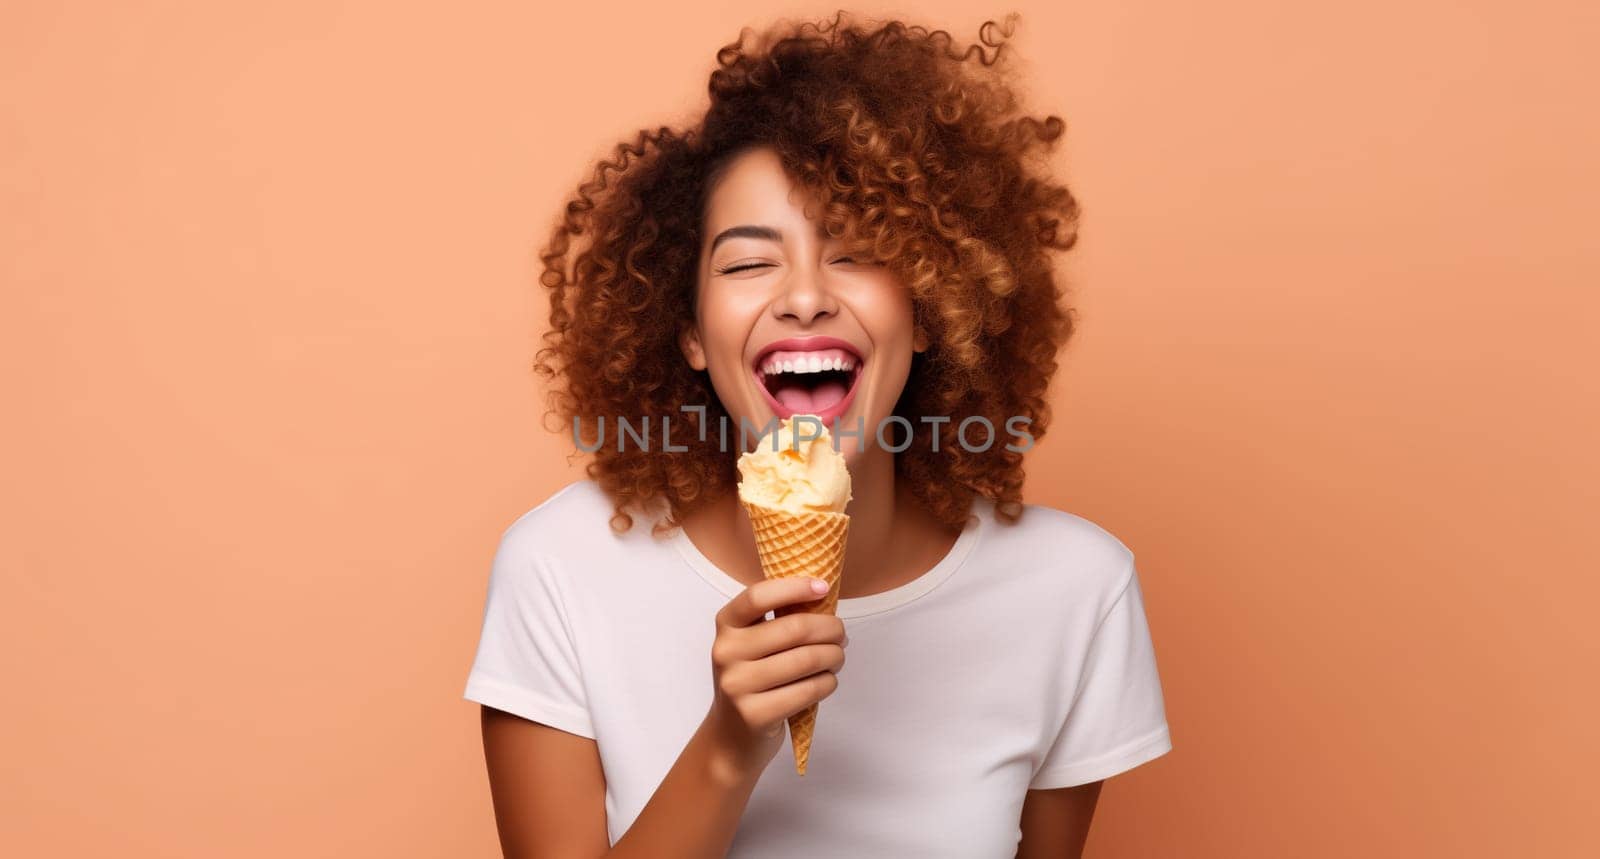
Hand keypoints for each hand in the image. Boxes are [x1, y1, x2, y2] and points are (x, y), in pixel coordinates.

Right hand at [703, 576, 848, 777]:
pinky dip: (828, 683)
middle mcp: (726, 652)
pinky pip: (808, 690)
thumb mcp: (751, 645)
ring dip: (834, 656)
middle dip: (830, 629)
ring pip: (806, 660)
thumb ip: (777, 621)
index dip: (794, 587)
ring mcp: (737, 685)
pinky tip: (827, 681)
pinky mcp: (755, 714)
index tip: (822, 587)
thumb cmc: (752, 681)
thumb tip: (824, 600)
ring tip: (837, 658)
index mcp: (726, 626)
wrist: (731, 737)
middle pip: (793, 628)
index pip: (758, 596)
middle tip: (841, 635)